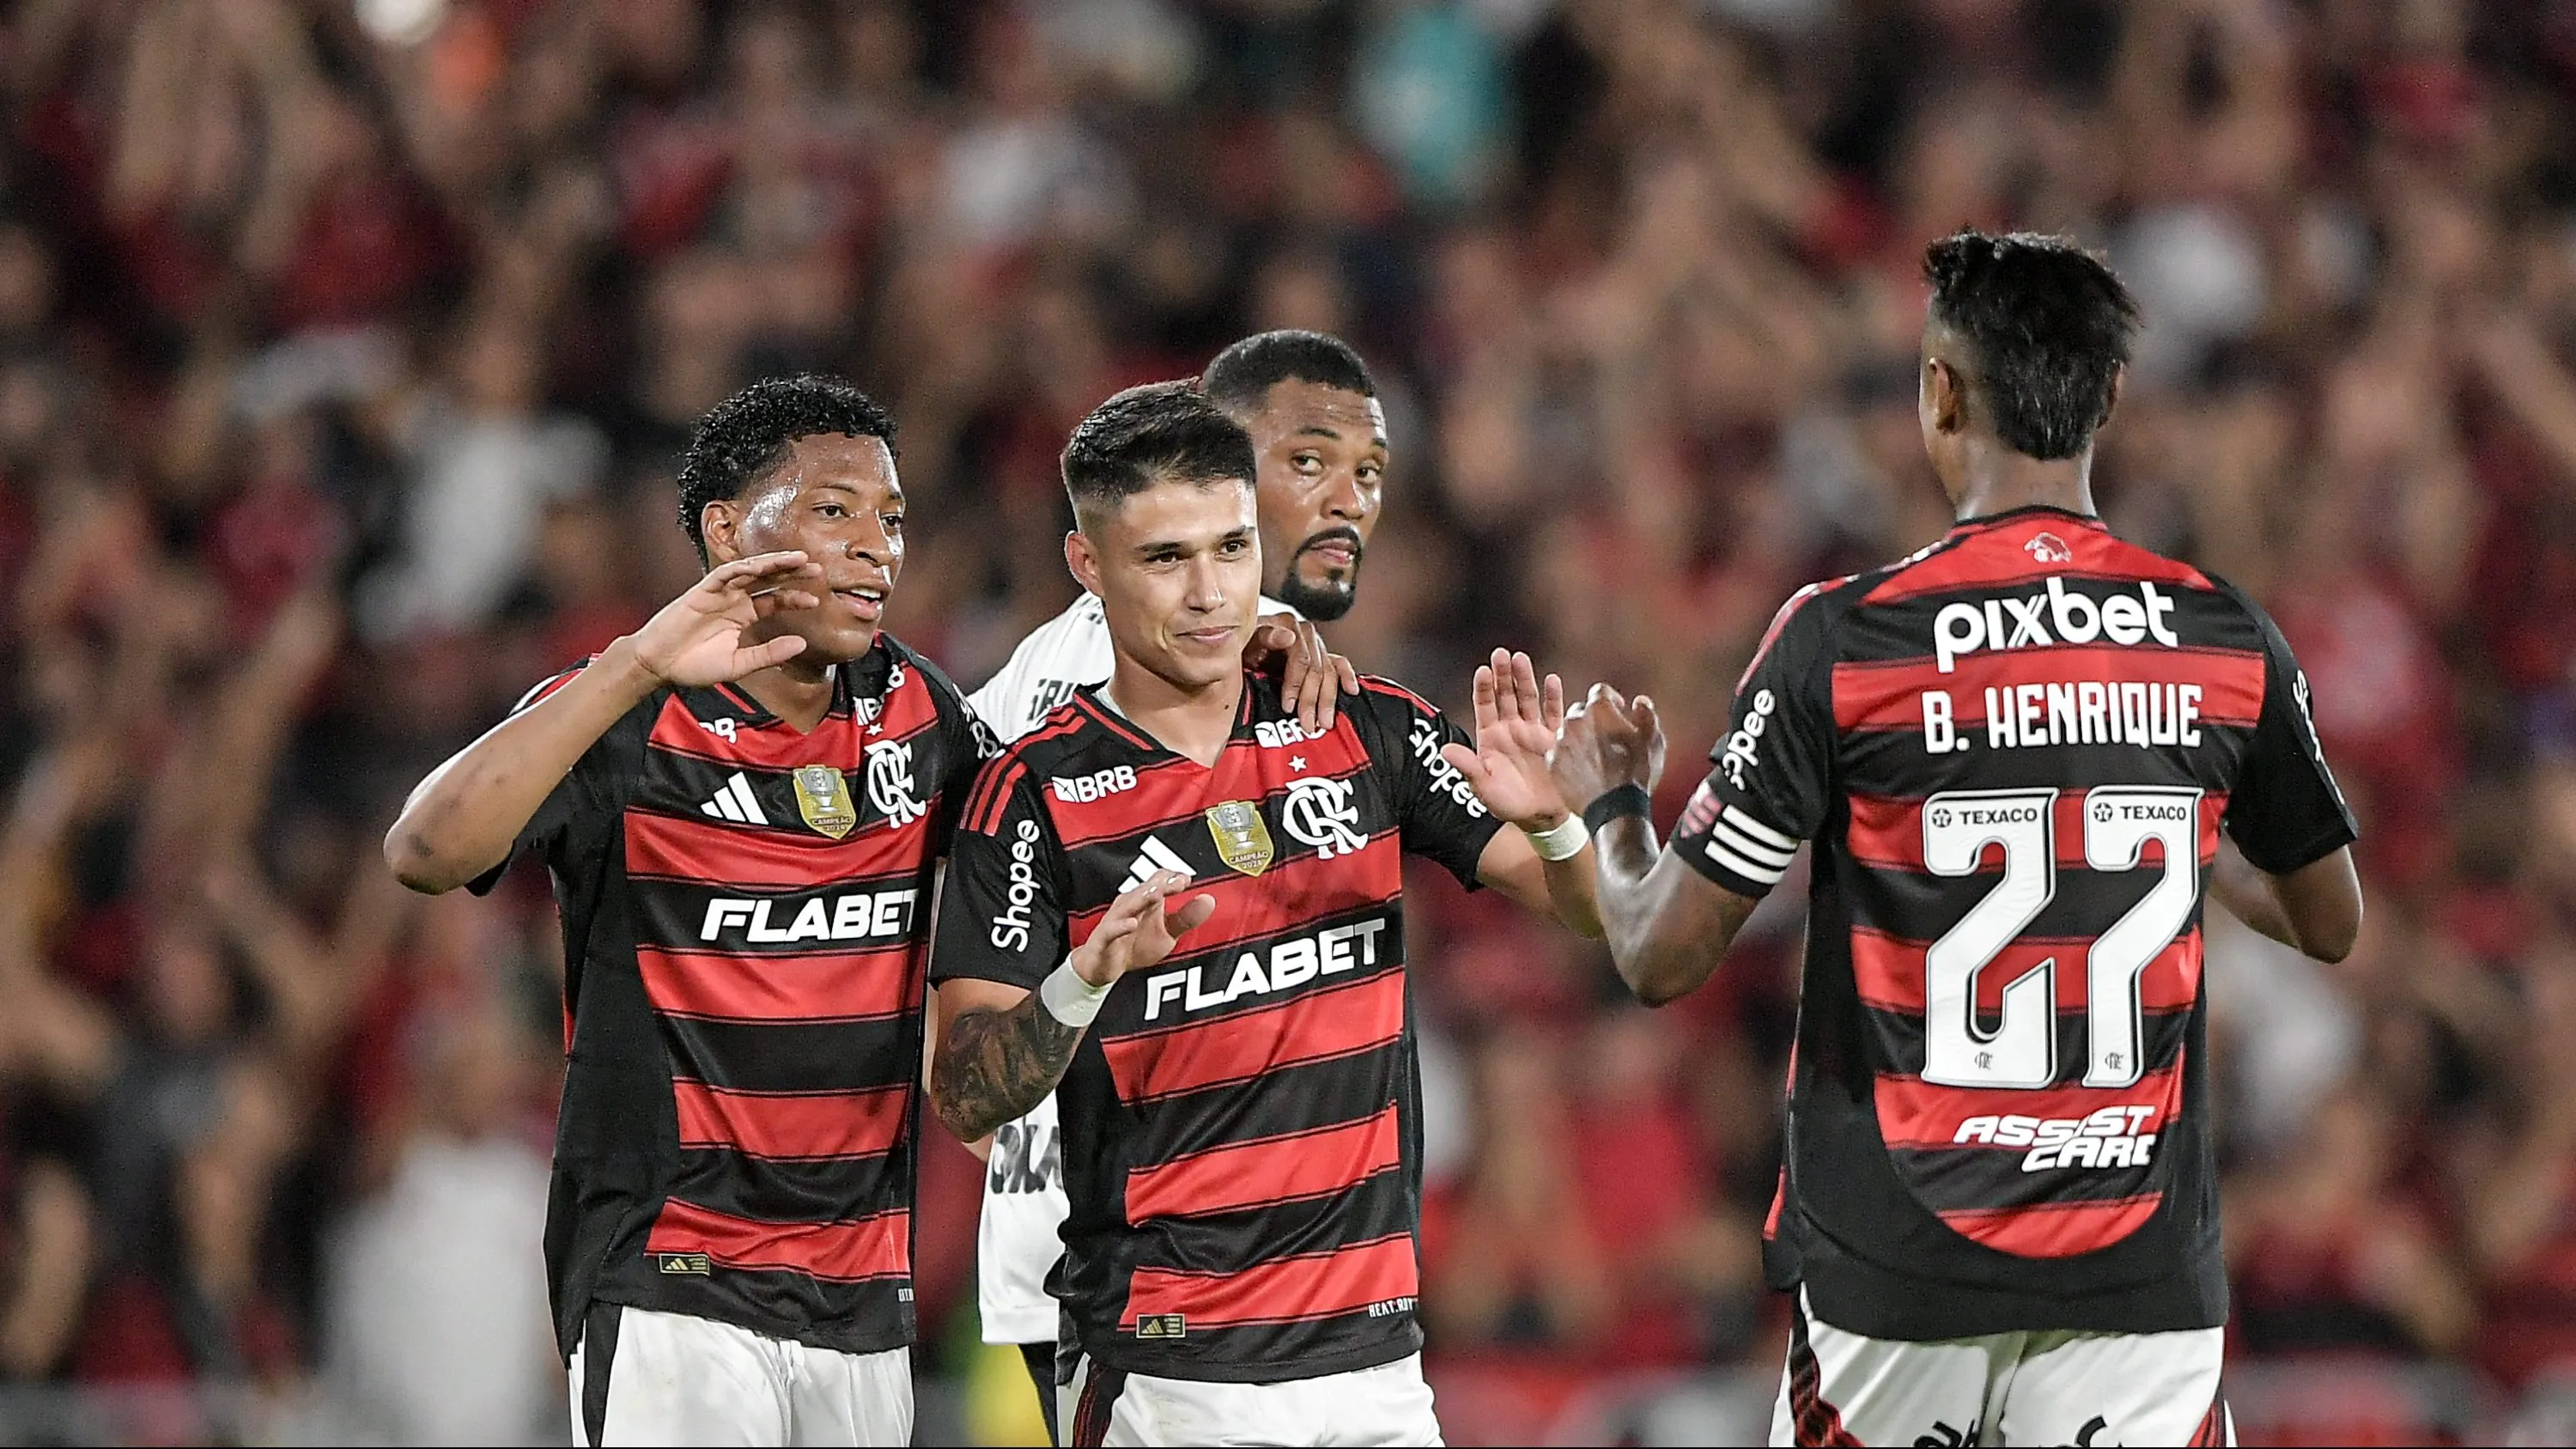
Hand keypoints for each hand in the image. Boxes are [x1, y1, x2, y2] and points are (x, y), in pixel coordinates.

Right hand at [627, 552, 823, 686]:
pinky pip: (723, 575)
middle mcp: (734, 600)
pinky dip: (741, 568)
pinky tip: (759, 566)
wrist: (658, 665)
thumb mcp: (738, 664)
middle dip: (791, 572)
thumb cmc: (694, 665)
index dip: (795, 598)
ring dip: (773, 563)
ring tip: (797, 559)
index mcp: (744, 615)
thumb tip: (801, 645)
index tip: (816, 600)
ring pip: (750, 571)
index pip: (775, 600)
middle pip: (768, 580)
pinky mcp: (701, 591)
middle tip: (817, 569)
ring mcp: (718, 593)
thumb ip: (768, 654)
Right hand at [1068, 870, 1215, 987]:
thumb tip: (1209, 899)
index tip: (1187, 880)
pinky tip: (1131, 924)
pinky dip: (1120, 927)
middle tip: (1179, 881)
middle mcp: (1129, 906)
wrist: (1102, 968)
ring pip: (1127, 905)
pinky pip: (1110, 931)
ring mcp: (1115, 921)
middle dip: (1161, 884)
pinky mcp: (1103, 940)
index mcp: (1144, 901)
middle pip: (1144, 890)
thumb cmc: (1134, 945)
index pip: (1157, 881)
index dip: (1172, 878)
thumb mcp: (1166, 934)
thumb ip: (1186, 918)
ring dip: (1142, 898)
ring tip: (1157, 893)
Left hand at [1244, 614, 1357, 735]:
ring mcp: (1313, 644)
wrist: (1234, 653)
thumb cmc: (1236, 650)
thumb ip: (1264, 637)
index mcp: (1284, 626)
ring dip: (1328, 699)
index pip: (1300, 658)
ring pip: (1329, 671)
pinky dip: (1347, 677)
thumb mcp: (1242, 644)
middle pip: (1316, 668)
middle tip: (1308, 724)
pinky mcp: (1321, 655)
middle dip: (1312, 699)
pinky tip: (1351, 691)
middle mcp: (1302, 633)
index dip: (1295, 684)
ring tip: (1325, 722)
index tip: (1288, 707)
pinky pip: (1339, 664)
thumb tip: (1288, 637)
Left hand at [1441, 649, 1571, 829]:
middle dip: (1503, 675)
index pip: (1484, 706)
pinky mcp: (1554, 739)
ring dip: (1524, 678)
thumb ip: (1468, 767)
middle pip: (1505, 695)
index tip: (1481, 671)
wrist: (1540, 818)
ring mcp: (1532, 731)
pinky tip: (1551, 679)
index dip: (1483, 688)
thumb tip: (1445, 751)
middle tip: (1500, 653)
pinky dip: (1553, 697)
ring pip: (1527, 699)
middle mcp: (1510, 729)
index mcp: (1490, 737)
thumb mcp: (1483, 787)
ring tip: (1520, 658)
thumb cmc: (1507, 804)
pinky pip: (1554, 714)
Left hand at [1552, 682, 1665, 807]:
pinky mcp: (1553, 764)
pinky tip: (1583, 768)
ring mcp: (1561, 743)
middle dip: (1593, 718)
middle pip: (1581, 710)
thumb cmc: (1637, 772)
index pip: (1601, 691)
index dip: (1612, 699)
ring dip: (1579, 737)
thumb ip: (1647, 714)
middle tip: (1606, 735)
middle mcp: (1574, 721)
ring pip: (1568, 732)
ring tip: (1594, 754)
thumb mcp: (1653, 740)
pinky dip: (1569, 757)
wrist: (1616, 809)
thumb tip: (1641, 702)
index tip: (1619, 710)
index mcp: (1598, 710)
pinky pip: (1559, 753)